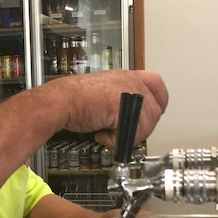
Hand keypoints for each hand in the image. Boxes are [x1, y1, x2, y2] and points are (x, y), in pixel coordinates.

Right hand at [43, 70, 167, 148]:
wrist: (60, 101)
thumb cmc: (75, 99)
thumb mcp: (105, 92)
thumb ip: (123, 100)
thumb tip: (134, 117)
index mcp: (127, 76)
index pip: (157, 84)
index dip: (158, 103)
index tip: (149, 116)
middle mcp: (131, 81)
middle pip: (155, 111)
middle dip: (141, 128)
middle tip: (123, 131)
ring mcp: (129, 92)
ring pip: (146, 125)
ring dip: (128, 135)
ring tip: (109, 133)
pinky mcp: (122, 107)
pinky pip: (132, 133)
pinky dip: (116, 140)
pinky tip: (103, 134)